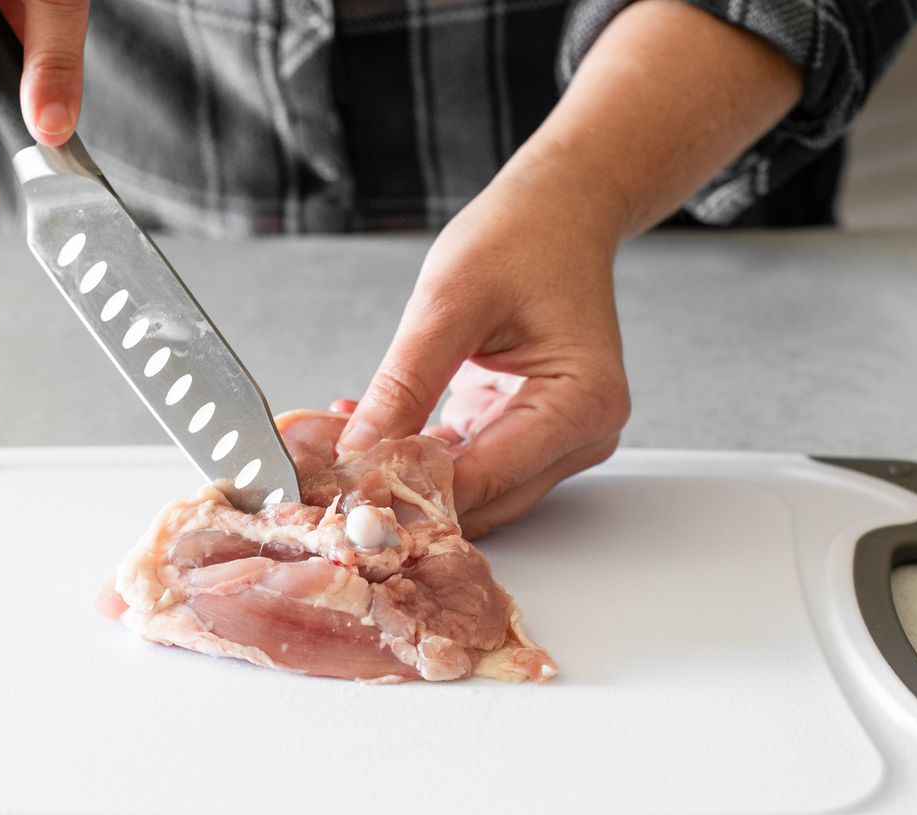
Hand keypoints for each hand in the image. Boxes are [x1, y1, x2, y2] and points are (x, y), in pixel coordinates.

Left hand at [336, 149, 630, 537]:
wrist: (558, 213)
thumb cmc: (522, 239)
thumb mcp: (449, 302)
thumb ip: (404, 383)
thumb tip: (357, 450)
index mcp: (581, 404)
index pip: (485, 478)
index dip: (410, 488)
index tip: (346, 485)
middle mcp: (583, 435)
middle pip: (485, 499)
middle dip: (407, 490)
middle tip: (333, 473)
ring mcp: (562, 441)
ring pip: (476, 492)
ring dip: (410, 474)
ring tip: (345, 444)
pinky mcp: (533, 434)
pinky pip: (473, 465)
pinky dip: (425, 454)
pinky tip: (377, 429)